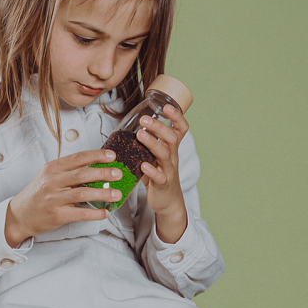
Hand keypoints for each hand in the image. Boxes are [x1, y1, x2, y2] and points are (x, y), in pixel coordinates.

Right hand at [4, 149, 123, 247]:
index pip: (78, 158)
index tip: (112, 156)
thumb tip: (96, 168)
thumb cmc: (38, 194)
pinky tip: (105, 212)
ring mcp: (54, 198)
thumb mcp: (49, 177)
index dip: (96, 155)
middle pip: (82, 174)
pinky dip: (95, 213)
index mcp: (52, 168)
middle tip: (118, 174)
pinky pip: (80, 213)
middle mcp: (52, 181)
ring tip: (117, 194)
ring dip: (102, 193)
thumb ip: (68, 172)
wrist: (20, 215)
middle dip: (103, 172)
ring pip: (82, 193)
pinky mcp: (57, 215)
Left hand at [137, 104, 188, 242]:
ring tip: (140, 135)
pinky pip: (159, 177)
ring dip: (152, 143)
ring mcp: (169, 171)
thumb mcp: (155, 156)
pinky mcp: (162, 184)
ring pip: (165, 154)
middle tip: (144, 119)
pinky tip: (143, 166)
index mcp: (172, 148)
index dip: (177, 117)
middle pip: (172, 138)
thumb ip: (146, 143)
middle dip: (159, 127)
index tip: (166, 106)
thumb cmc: (159, 175)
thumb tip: (127, 126)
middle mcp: (172, 157)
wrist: (168, 201)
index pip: (180, 129)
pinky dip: (151, 171)